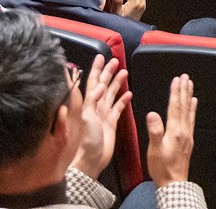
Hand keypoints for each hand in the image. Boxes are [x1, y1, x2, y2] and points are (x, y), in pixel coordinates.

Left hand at [73, 55, 130, 180]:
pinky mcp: (111, 123)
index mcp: (90, 103)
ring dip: (117, 83)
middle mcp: (96, 106)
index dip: (97, 69)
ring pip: (111, 94)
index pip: (93, 82)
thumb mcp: (87, 118)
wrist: (92, 158)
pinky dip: (123, 100)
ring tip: (124, 73)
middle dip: (108, 72)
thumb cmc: (87, 139)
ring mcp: (103, 114)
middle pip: (103, 85)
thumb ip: (93, 101)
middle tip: (116, 61)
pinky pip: (118, 108)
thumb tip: (101, 85)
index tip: (101, 57)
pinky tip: (128, 94)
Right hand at [145, 74, 196, 186]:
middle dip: (184, 90)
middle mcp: (183, 131)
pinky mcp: (188, 140)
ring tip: (190, 86)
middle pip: (184, 106)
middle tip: (186, 77)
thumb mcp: (155, 149)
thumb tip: (152, 114)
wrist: (173, 183)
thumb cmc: (162, 168)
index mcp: (175, 131)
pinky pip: (191, 120)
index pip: (175, 107)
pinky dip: (192, 110)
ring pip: (189, 111)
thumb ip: (155, 131)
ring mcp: (187, 135)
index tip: (177, 80)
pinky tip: (193, 105)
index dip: (175, 92)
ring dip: (189, 97)